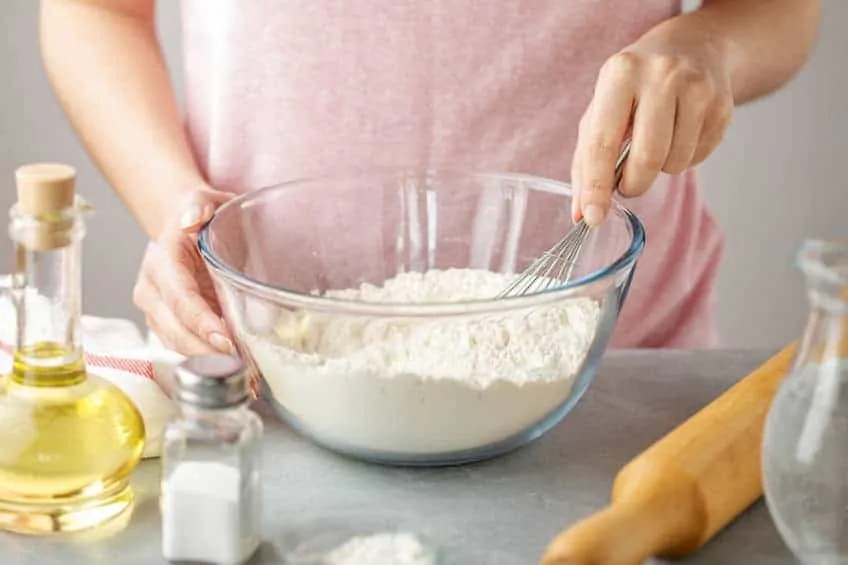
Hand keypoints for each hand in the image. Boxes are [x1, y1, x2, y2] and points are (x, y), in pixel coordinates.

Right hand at [132, 188, 235, 354]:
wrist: (184, 227)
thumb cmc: (199, 217)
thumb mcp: (203, 201)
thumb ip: (200, 205)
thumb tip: (192, 219)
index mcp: (162, 262)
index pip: (179, 297)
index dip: (200, 321)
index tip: (225, 338)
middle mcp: (151, 289)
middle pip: (175, 329)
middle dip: (206, 349)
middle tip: (240, 361)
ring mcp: (155, 310)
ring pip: (176, 343)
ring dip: (207, 359)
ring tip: (241, 368)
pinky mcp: (166, 324)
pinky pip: (183, 346)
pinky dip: (205, 357)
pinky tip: (232, 363)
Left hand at [571, 34, 732, 225]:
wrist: (691, 49)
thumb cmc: (634, 88)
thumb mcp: (601, 112)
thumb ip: (587, 163)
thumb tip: (583, 212)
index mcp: (620, 76)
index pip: (603, 141)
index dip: (596, 185)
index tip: (593, 216)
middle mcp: (661, 76)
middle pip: (647, 158)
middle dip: (634, 184)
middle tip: (628, 182)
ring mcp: (698, 89)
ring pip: (675, 163)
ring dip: (661, 168)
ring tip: (657, 141)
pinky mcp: (723, 106)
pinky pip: (697, 158)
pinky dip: (683, 158)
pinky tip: (679, 133)